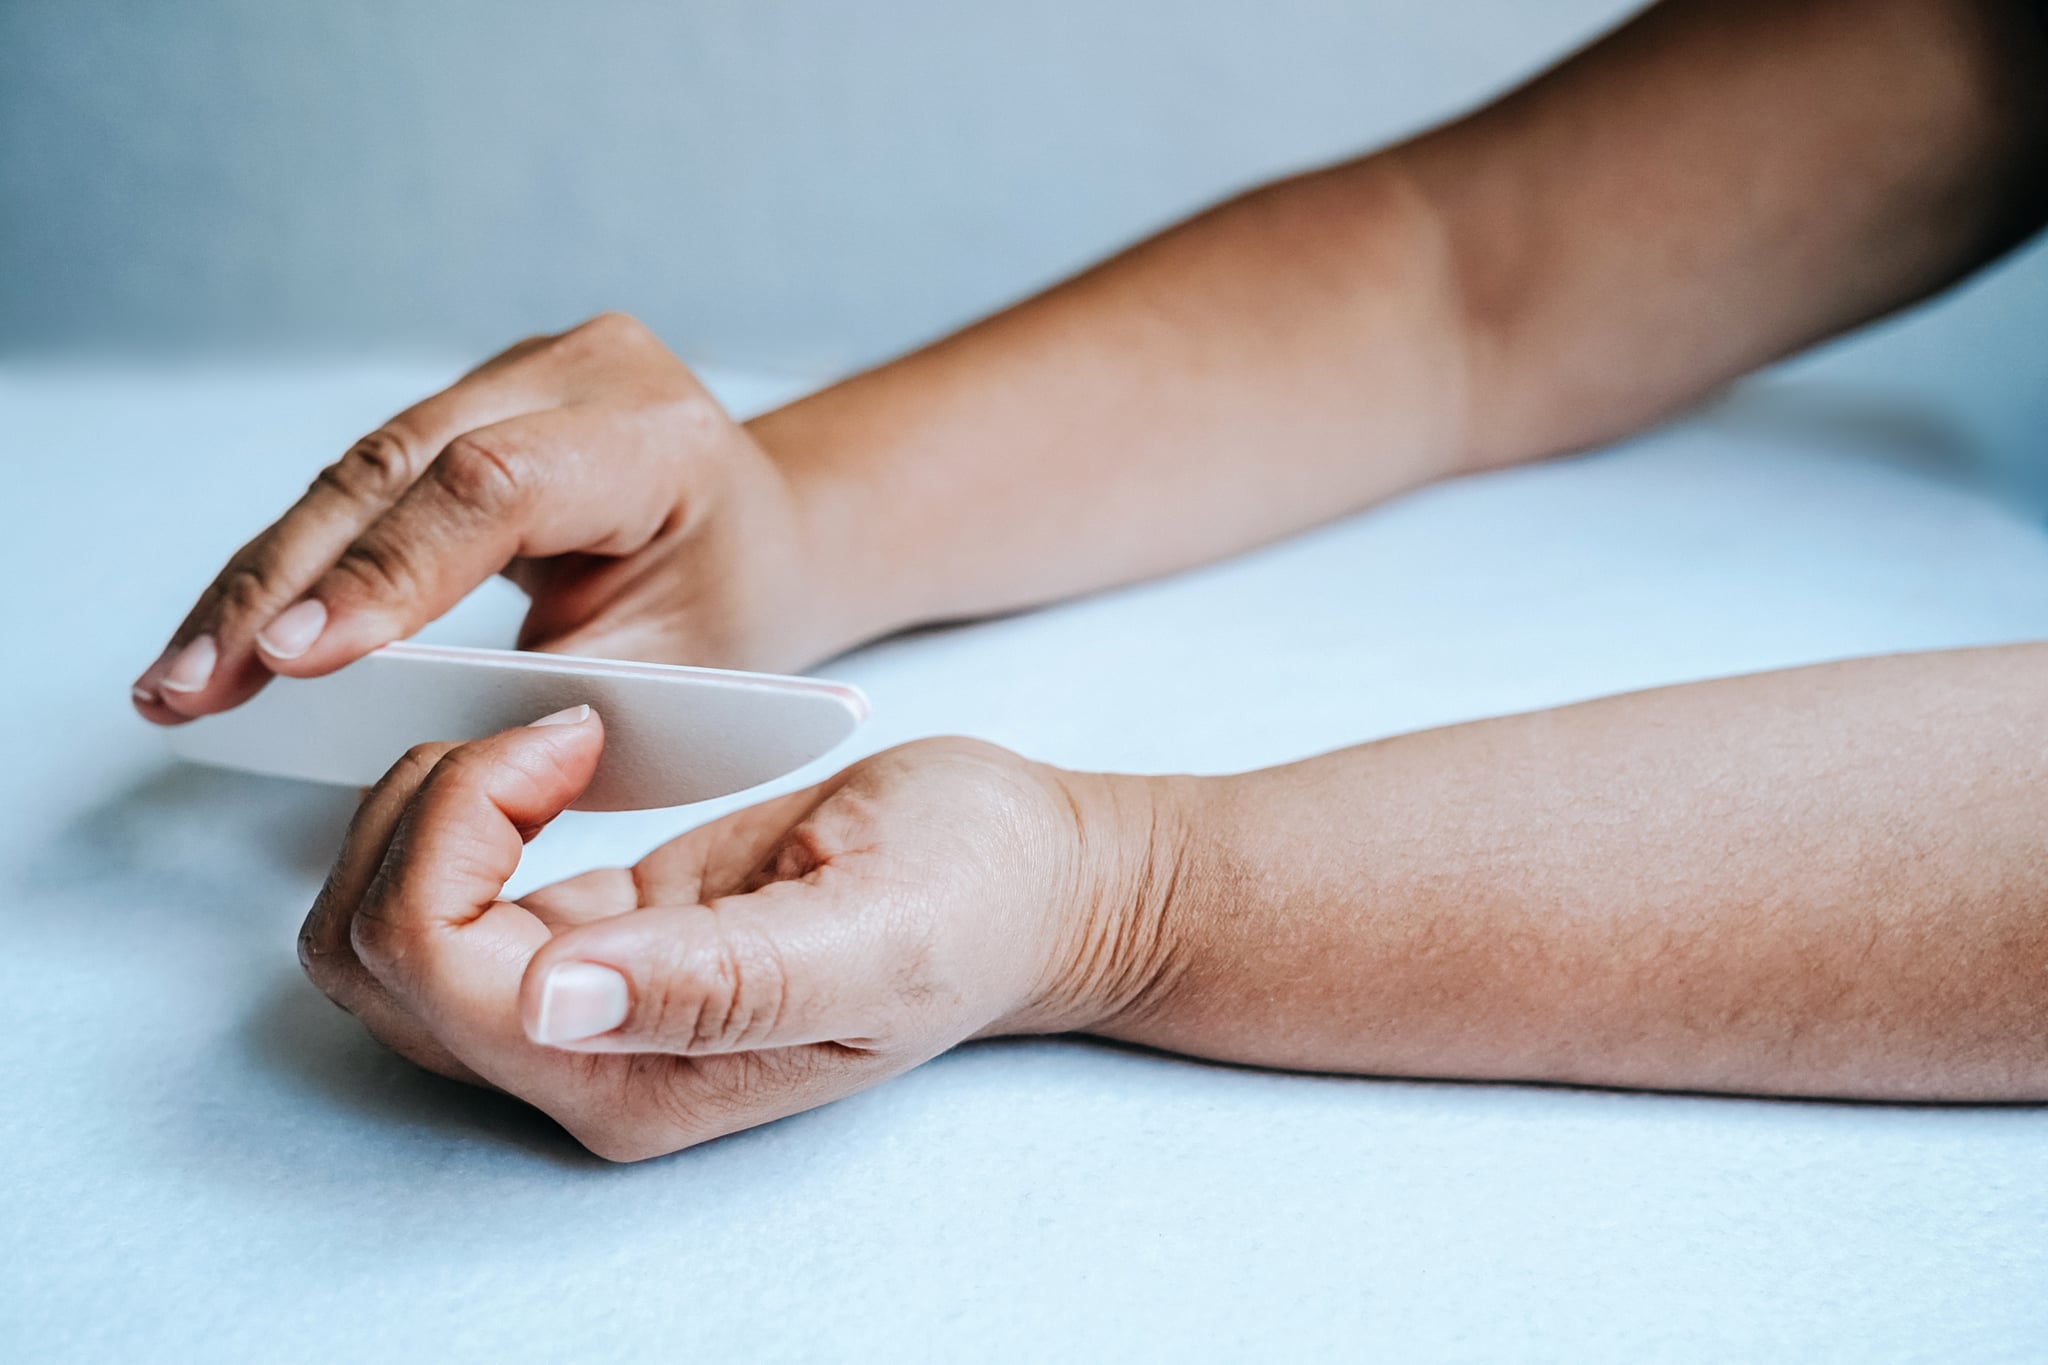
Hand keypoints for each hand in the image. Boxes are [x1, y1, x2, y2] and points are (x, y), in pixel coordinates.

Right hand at [133, 313, 859, 722]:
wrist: (773, 539)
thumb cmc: (738, 616)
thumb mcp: (672, 675)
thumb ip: (543, 687)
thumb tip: (382, 710)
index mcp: (656, 435)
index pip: (492, 487)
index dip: (384, 574)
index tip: (292, 664)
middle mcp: (583, 371)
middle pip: (395, 469)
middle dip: (281, 589)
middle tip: (187, 689)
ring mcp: (520, 370)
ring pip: (357, 473)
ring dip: (261, 582)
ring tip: (176, 683)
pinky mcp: (474, 398)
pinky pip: (364, 483)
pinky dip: (293, 565)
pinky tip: (224, 638)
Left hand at [296, 710, 1175, 1160]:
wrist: (1027, 882)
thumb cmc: (972, 897)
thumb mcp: (876, 929)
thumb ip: (723, 981)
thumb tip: (552, 1004)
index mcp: (638, 1079)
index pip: (438, 970)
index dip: (460, 833)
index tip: (574, 737)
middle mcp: (583, 1064)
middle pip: (374, 958)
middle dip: (422, 816)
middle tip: (554, 731)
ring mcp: (575, 1014)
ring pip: (377, 932)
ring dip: (420, 816)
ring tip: (546, 743)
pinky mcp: (581, 946)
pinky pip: (438, 898)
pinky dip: (455, 813)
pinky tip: (554, 761)